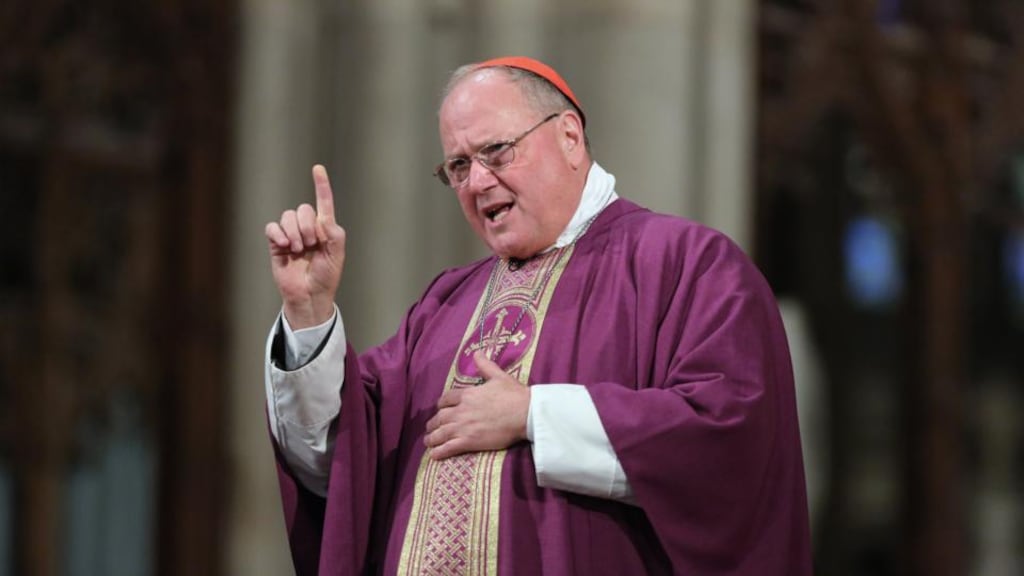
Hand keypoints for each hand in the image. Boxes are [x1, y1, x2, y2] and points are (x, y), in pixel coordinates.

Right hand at [265, 165, 346, 328]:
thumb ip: (334, 233)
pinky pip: (272, 228)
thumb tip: (323, 218)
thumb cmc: (326, 276)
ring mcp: (291, 235)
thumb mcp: (337, 254)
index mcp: (325, 228)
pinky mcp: (276, 244)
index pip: (323, 202)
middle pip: (303, 209)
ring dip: (294, 232)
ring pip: (287, 216)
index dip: (321, 185)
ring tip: (298, 250)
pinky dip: (278, 234)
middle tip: (310, 245)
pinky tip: (285, 246)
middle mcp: (307, 228)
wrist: (310, 295)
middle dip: (307, 226)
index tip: (317, 168)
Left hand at [424, 352, 530, 459]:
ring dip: (432, 438)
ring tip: (428, 442)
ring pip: (441, 433)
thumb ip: (485, 365)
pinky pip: (448, 447)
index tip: (440, 409)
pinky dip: (439, 452)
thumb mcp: (499, 376)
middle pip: (440, 417)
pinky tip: (433, 455)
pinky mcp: (469, 441)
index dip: (441, 405)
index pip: (446, 399)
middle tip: (430, 428)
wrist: (525, 413)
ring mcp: (463, 427)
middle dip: (433, 423)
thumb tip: (477, 352)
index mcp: (467, 394)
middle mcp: (461, 410)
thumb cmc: (514, 395)